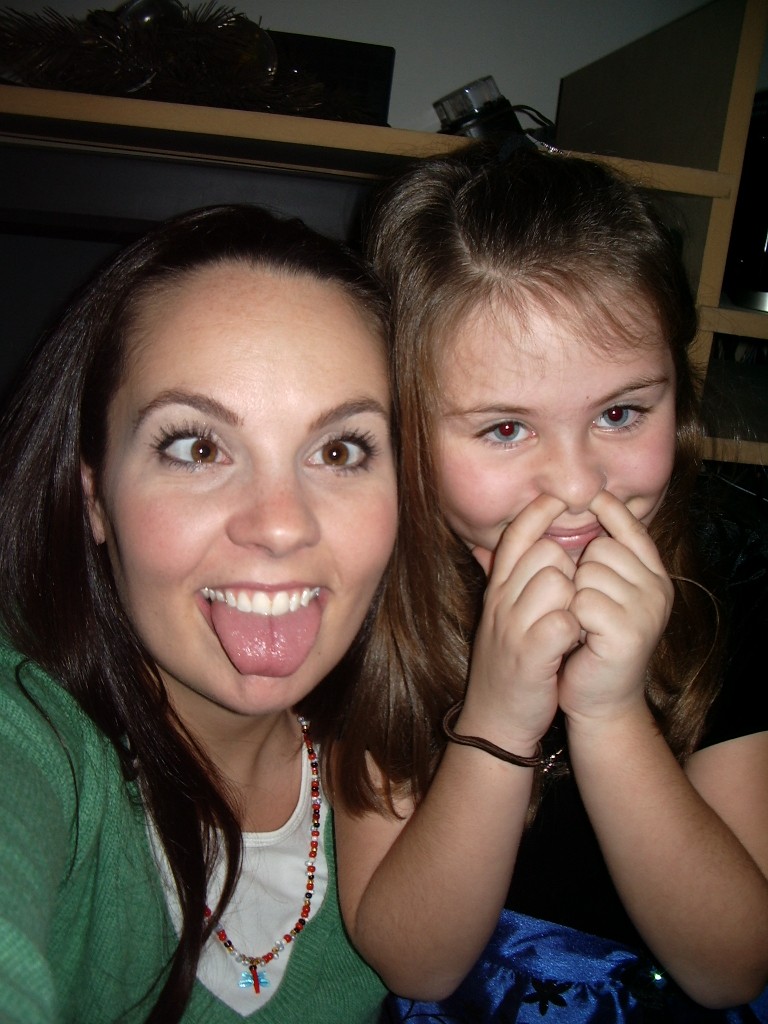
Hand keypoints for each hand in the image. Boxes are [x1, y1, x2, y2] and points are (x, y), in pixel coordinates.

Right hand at [460, 495, 580, 752]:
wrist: (493, 721)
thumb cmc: (508, 664)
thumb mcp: (501, 616)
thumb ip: (511, 580)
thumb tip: (525, 539)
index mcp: (497, 590)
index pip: (516, 536)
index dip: (539, 513)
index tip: (559, 499)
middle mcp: (501, 603)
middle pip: (546, 553)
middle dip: (570, 567)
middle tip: (573, 594)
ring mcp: (513, 628)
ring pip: (557, 581)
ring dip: (575, 598)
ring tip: (572, 620)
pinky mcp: (530, 655)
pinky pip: (565, 620)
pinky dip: (576, 629)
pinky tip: (573, 643)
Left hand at [559, 490, 673, 723]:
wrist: (597, 698)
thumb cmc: (589, 643)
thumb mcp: (596, 593)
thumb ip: (593, 557)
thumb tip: (572, 506)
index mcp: (652, 575)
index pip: (632, 528)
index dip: (611, 509)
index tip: (592, 494)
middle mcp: (658, 589)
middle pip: (601, 548)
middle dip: (579, 573)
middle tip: (584, 608)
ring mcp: (648, 610)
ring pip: (589, 572)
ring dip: (573, 597)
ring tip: (583, 624)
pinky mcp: (630, 632)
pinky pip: (582, 600)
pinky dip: (571, 617)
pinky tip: (581, 637)